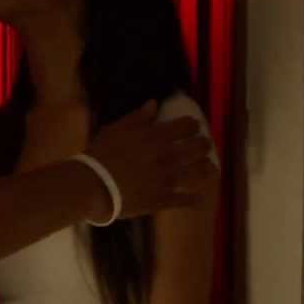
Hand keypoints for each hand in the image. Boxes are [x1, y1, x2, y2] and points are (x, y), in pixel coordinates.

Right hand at [85, 102, 216, 220]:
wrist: (94, 185)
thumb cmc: (101, 154)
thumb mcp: (117, 129)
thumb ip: (138, 117)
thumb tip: (153, 103)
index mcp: (157, 137)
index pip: (187, 126)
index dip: (193, 125)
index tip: (194, 126)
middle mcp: (168, 157)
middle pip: (199, 148)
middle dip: (205, 144)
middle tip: (204, 145)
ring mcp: (168, 179)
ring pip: (200, 173)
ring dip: (207, 169)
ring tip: (210, 168)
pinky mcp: (164, 199)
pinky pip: (187, 200)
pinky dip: (195, 199)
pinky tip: (198, 198)